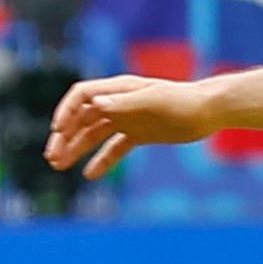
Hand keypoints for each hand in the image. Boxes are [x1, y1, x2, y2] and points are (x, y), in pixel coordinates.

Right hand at [47, 73, 218, 178]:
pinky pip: (114, 148)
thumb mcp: (153, 100)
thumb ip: (124, 103)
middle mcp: (118, 103)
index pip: (81, 96)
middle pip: (82, 119)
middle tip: (52, 157)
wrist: (210, 111)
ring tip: (58, 166)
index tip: (57, 131)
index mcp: (118, 89)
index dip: (66, 111)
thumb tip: (95, 103)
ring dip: (76, 149)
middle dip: (65, 137)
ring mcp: (127, 119)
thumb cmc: (184, 101)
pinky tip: (89, 175)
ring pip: (93, 135)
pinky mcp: (139, 134)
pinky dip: (102, 160)